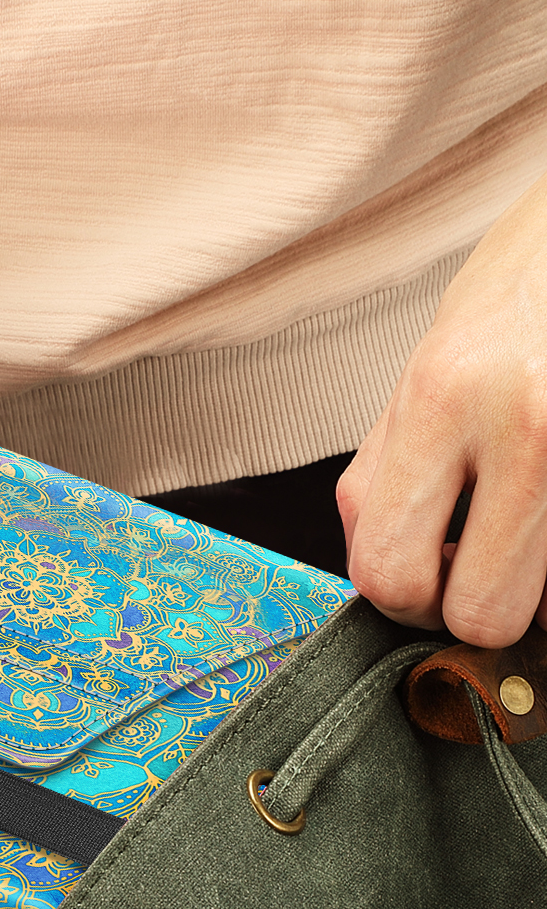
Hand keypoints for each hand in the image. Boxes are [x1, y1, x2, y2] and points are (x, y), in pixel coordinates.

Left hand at [338, 170, 546, 647]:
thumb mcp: (426, 372)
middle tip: (481, 572)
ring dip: (539, 592)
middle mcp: (519, 424)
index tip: (422, 587)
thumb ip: (390, 470)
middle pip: (480, 612)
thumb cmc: (518, 297)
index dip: (401, 603)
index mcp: (438, 401)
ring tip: (529, 532)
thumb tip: (377, 567)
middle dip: (474, 611)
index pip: (388, 569)